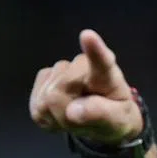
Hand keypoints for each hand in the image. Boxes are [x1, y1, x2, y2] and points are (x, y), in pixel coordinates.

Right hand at [29, 30, 142, 146]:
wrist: (103, 118)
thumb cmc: (115, 115)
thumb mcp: (119, 120)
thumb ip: (101, 115)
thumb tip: (73, 112)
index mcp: (107, 75)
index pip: (101, 62)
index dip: (94, 50)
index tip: (88, 35)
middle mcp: (82, 64)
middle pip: (59, 91)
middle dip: (66, 114)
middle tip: (82, 121)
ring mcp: (60, 70)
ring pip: (47, 99)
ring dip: (58, 116)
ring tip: (75, 116)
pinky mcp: (43, 79)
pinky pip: (37, 104)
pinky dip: (47, 116)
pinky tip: (62, 112)